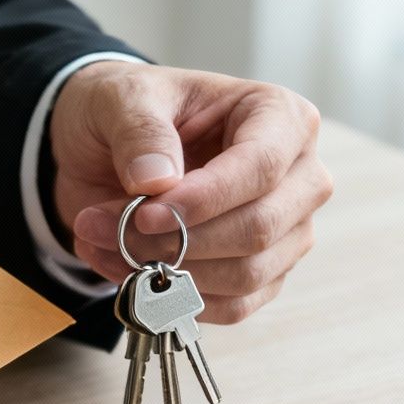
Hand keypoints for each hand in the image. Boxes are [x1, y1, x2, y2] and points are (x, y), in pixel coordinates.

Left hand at [49, 61, 329, 322]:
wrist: (107, 148)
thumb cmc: (129, 111)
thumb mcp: (121, 97)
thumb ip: (140, 132)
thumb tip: (157, 180)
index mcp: (280, 116)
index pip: (262, 166)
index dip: (204, 199)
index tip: (144, 212)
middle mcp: (299, 176)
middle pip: (258, 227)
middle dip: (178, 240)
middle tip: (107, 229)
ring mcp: (287, 230)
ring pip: (246, 274)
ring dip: (168, 272)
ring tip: (104, 244)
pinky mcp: (264, 273)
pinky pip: (232, 306)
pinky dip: (173, 298)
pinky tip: (126, 270)